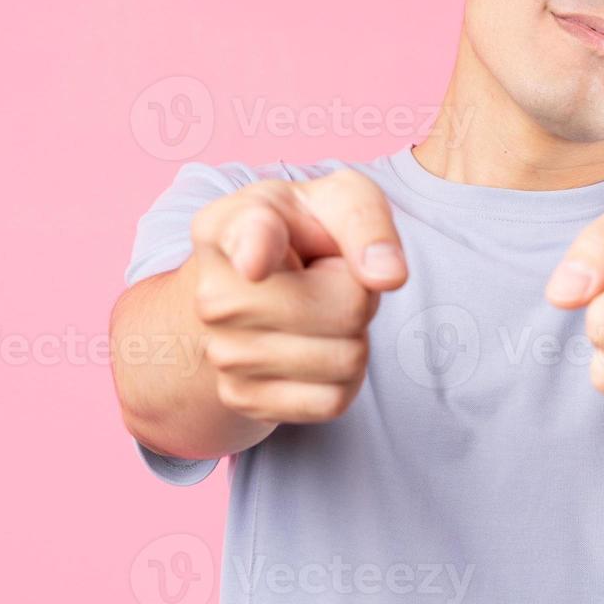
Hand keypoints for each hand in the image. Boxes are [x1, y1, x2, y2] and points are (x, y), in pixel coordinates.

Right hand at [189, 168, 407, 424]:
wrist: (251, 289)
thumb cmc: (302, 234)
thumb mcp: (338, 201)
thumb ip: (365, 222)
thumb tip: (389, 275)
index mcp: (233, 225)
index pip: (250, 238)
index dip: (256, 249)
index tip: (256, 262)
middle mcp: (215, 293)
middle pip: (346, 309)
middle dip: (360, 294)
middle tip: (328, 278)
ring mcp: (222, 352)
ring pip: (345, 360)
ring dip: (353, 338)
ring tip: (318, 309)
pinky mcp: (241, 399)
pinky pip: (332, 401)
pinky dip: (342, 380)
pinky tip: (313, 349)